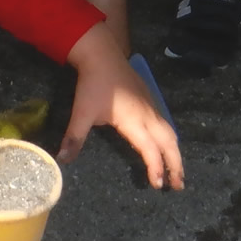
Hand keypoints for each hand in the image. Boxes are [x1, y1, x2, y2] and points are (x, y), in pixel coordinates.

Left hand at [64, 29, 184, 188]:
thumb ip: (74, 138)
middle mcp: (148, 116)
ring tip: (177, 171)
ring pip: (170, 133)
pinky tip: (167, 145)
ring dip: (175, 153)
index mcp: (134, 121)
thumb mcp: (82, 112)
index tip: (157, 185)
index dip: (155, 168)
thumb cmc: (94, 85)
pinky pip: (166, 124)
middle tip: (178, 185)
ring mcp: (151, 106)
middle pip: (169, 143)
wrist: (103, 55)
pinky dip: (171, 140)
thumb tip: (62, 160)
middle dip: (175, 165)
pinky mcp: (150, 100)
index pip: (150, 150)